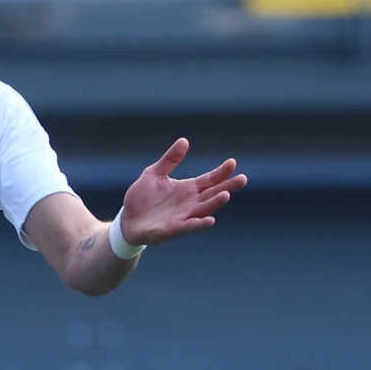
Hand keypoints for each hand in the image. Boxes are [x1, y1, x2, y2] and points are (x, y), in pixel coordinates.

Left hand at [120, 138, 246, 245]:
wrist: (128, 220)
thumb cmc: (142, 198)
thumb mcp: (154, 173)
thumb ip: (169, 160)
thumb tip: (184, 140)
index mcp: (187, 189)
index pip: (209, 180)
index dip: (221, 172)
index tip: (232, 163)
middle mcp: (190, 203)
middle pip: (213, 194)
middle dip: (228, 187)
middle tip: (242, 179)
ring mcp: (184, 217)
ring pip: (204, 210)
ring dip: (215, 203)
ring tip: (226, 194)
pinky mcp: (173, 229)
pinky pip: (189, 226)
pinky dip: (199, 223)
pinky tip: (210, 220)